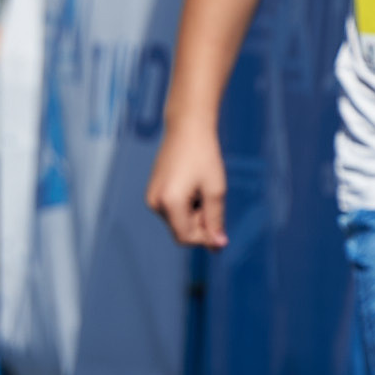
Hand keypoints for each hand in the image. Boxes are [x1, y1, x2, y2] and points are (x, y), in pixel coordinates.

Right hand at [144, 124, 227, 249]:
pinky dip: (186, 207)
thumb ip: (216, 220)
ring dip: (194, 215)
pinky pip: (171, 211)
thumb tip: (218, 245)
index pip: (186, 237)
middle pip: (181, 231)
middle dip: (200, 226)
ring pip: (177, 222)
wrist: (187, 128)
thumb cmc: (204, 156)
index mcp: (169, 202)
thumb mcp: (215, 190)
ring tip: (203, 191)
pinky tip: (193, 188)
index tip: (223, 235)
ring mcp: (151, 197)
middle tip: (213, 202)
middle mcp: (155, 202)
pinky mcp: (153, 191)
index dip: (205, 240)